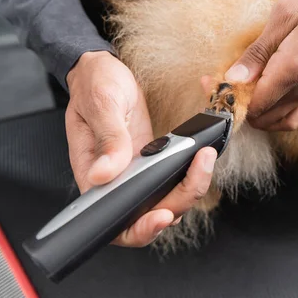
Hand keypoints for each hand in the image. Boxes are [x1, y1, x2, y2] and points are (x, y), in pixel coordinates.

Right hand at [65, 51, 216, 246]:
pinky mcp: (151, 161)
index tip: (162, 215)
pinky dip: (191, 174)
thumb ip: (108, 138)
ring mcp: (136, 173)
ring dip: (190, 187)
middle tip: (198, 169)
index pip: (115, 219)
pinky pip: (174, 180)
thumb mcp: (100, 103)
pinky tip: (202, 157)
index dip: (140, 228)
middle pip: (149, 215)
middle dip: (179, 202)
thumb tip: (103, 174)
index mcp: (93, 175)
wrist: (103, 69)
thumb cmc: (93, 83)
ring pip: (167, 200)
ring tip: (204, 158)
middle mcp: (116, 181)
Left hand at [224, 0, 297, 130]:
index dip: (229, 98)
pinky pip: (291, 115)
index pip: (255, 104)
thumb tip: (234, 79)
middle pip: (262, 117)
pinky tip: (259, 91)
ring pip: (276, 121)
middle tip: (217, 81)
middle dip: (236, 105)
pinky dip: (271, 111)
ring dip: (252, 111)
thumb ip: (258, 51)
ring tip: (236, 86)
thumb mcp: (284, 13)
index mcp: (296, 67)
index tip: (212, 81)